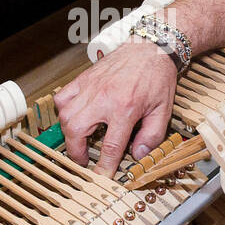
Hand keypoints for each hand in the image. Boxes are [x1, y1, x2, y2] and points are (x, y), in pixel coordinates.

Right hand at [56, 40, 177, 175]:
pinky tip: (73, 117)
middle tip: (83, 160)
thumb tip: (138, 155)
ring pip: (65, 115)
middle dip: (76, 151)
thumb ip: (151, 136)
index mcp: (125, 108)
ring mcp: (90, 87)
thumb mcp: (163, 110)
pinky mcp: (83, 79)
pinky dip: (63, 111)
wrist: (150, 48)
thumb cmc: (156, 77)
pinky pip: (62, 97)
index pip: (111, 146)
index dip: (105, 165)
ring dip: (69, 133)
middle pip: (77, 130)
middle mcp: (103, 98)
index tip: (102, 176)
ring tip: (77, 141)